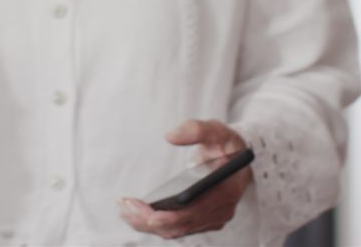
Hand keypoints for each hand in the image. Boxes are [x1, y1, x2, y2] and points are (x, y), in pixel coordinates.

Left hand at [119, 119, 251, 238]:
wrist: (236, 157)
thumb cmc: (225, 144)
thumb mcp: (216, 130)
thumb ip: (196, 129)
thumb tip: (171, 136)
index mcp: (226, 191)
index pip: (194, 212)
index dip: (169, 216)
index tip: (145, 211)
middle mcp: (221, 210)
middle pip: (180, 225)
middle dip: (149, 219)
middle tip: (124, 205)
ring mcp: (212, 218)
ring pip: (175, 230)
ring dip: (147, 224)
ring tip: (123, 209)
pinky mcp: (201, 220)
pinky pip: (175, 228)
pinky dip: (153, 224)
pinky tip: (133, 213)